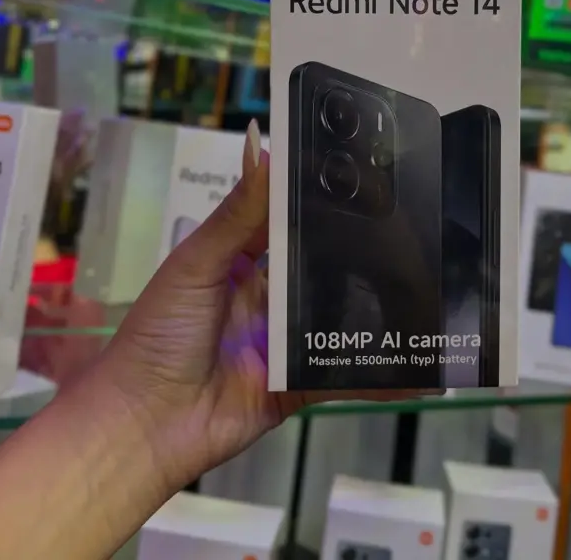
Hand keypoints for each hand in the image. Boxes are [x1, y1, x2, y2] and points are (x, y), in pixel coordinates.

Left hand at [92, 121, 429, 493]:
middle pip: (318, 266)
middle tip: (413, 225)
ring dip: (372, 304)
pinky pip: (341, 370)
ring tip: (426, 282)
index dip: (317, 199)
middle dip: (358, 250)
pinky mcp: (298, 382)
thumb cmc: (161, 333)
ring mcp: (285, 340)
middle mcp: (268, 295)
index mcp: (240, 260)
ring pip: (337, 315)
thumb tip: (264, 145)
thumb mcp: (195, 265)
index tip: (364, 173)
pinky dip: (374, 370)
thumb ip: (236, 215)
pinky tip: (414, 358)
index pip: (286, 220)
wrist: (144, 424)